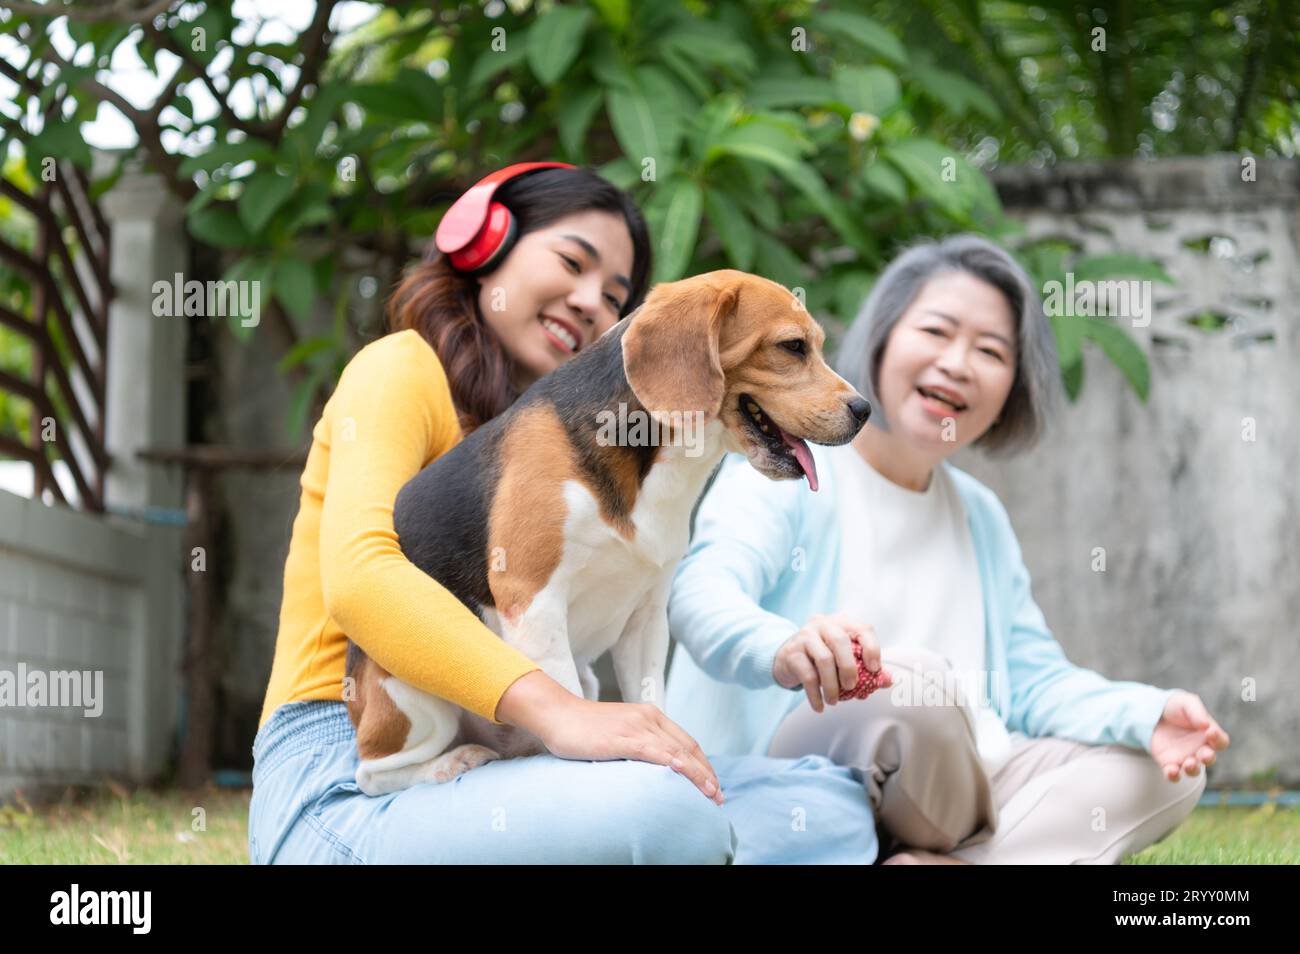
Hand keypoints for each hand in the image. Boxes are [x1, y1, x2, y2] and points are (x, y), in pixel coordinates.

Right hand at [495, 670, 723, 804]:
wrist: (557, 714)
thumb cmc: (584, 728)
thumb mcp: (620, 733)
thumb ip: (640, 745)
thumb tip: (655, 769)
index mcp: (651, 716)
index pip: (687, 742)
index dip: (703, 765)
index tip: (713, 785)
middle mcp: (648, 718)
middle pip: (687, 748)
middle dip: (706, 774)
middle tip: (718, 797)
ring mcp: (635, 726)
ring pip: (675, 751)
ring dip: (696, 774)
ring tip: (709, 794)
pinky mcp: (621, 737)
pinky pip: (652, 750)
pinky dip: (670, 761)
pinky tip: (681, 772)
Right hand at [772, 613, 892, 712]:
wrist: (787, 659)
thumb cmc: (821, 657)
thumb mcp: (844, 658)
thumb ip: (866, 668)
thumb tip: (889, 680)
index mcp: (841, 623)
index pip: (862, 629)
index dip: (872, 648)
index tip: (875, 669)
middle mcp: (822, 624)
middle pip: (840, 641)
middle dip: (849, 668)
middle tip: (852, 687)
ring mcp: (805, 637)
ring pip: (824, 659)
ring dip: (832, 685)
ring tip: (834, 701)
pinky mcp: (792, 653)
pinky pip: (807, 675)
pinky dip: (815, 694)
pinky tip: (820, 706)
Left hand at [1149, 691, 1229, 781]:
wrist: (1151, 712)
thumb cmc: (1175, 707)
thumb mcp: (1186, 702)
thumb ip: (1197, 712)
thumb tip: (1206, 726)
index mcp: (1208, 734)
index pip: (1221, 741)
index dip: (1218, 739)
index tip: (1210, 732)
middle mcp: (1199, 748)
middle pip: (1209, 758)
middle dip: (1208, 758)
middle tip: (1203, 755)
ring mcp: (1184, 757)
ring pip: (1193, 770)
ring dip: (1193, 769)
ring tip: (1189, 763)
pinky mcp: (1168, 762)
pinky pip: (1174, 775)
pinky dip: (1174, 776)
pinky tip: (1172, 771)